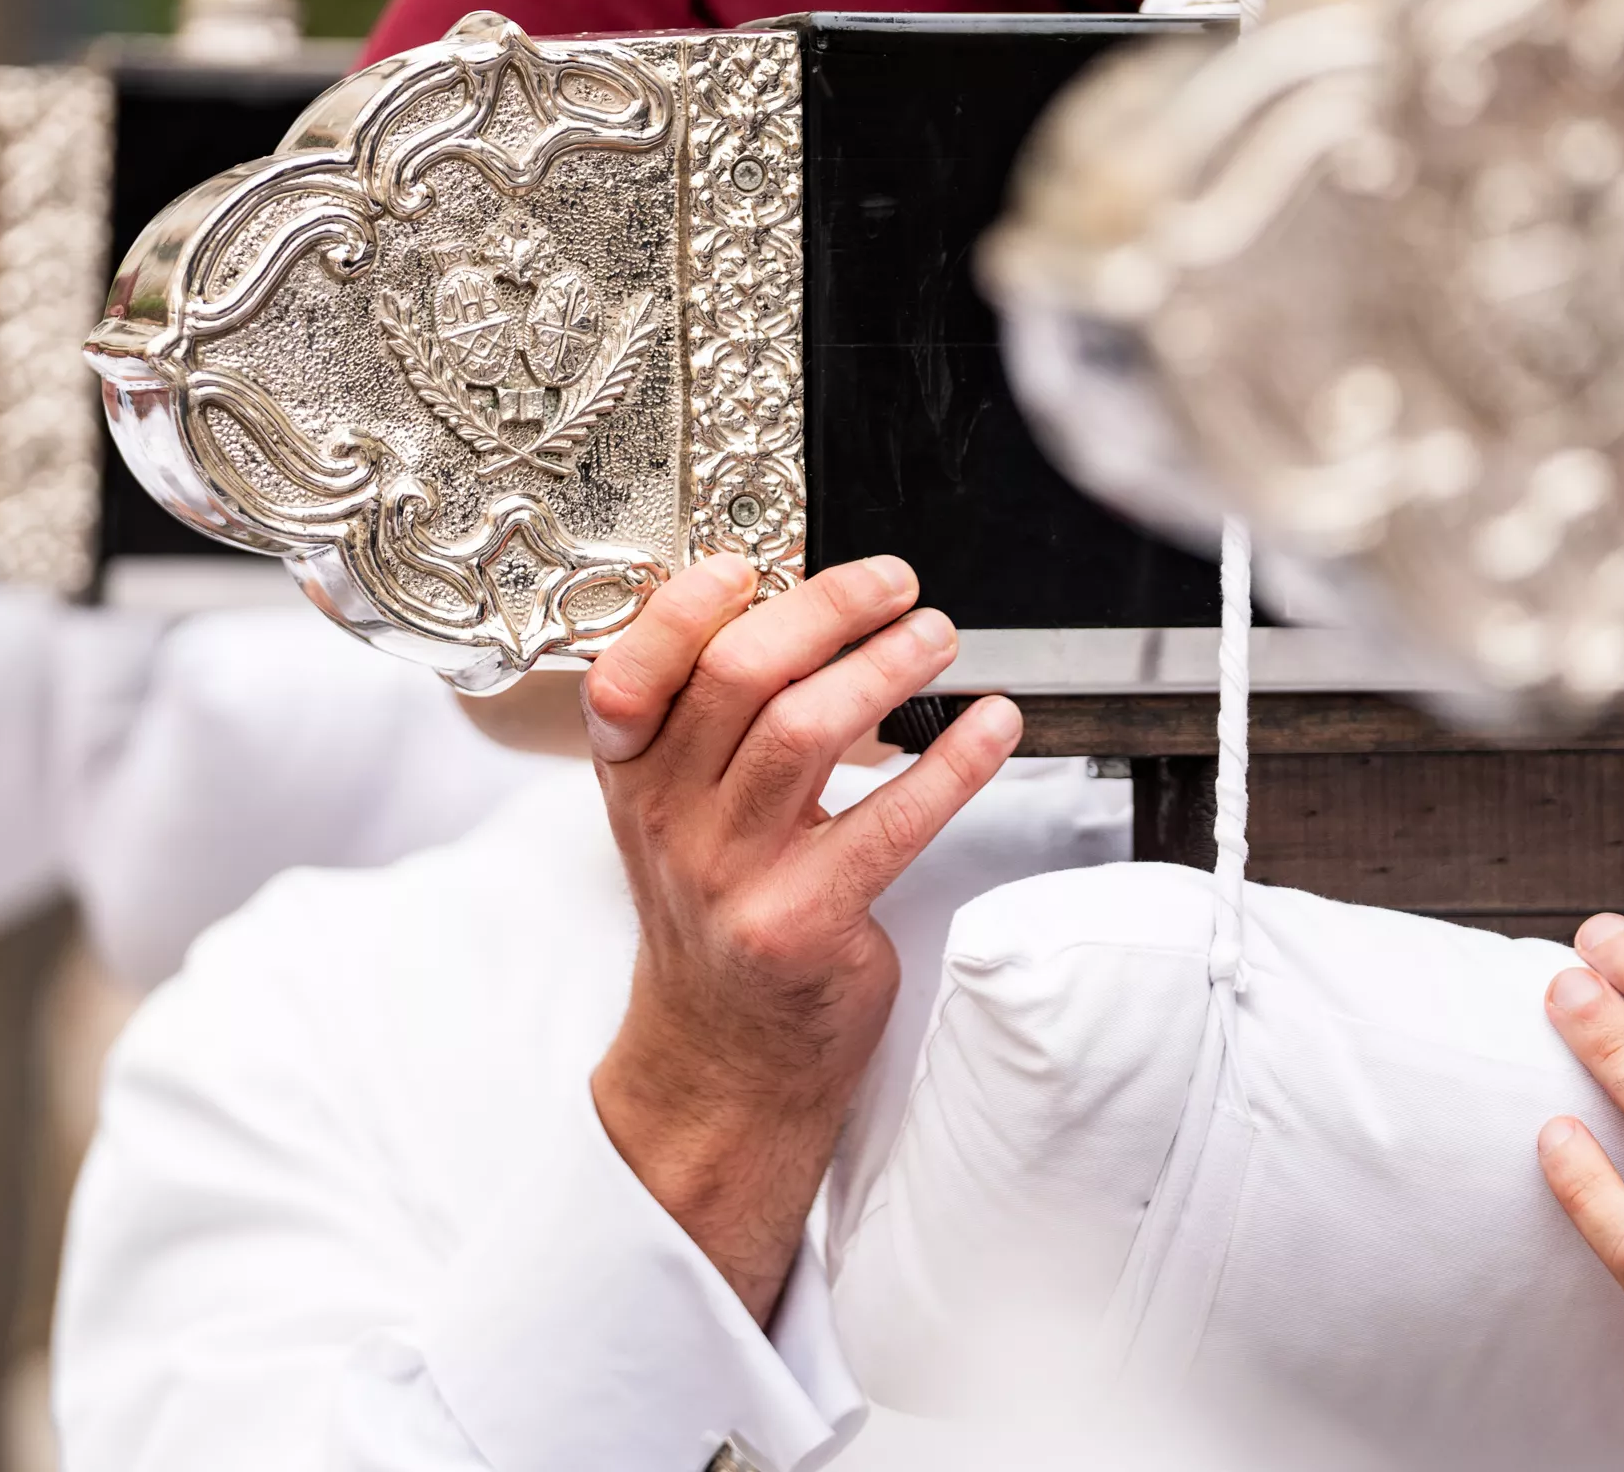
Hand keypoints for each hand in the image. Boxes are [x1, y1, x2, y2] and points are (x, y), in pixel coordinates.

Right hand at [584, 553, 1020, 1322]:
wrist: (724, 1055)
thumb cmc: (719, 914)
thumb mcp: (677, 816)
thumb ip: (709, 727)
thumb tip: (799, 611)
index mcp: (632, 779)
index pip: (632, 673)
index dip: (686, 610)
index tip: (748, 567)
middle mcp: (668, 821)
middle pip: (739, 679)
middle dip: (826, 612)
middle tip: (893, 585)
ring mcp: (730, 875)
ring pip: (806, 732)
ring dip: (888, 668)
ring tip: (937, 637)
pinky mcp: (800, 921)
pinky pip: (887, 823)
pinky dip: (952, 764)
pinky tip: (991, 729)